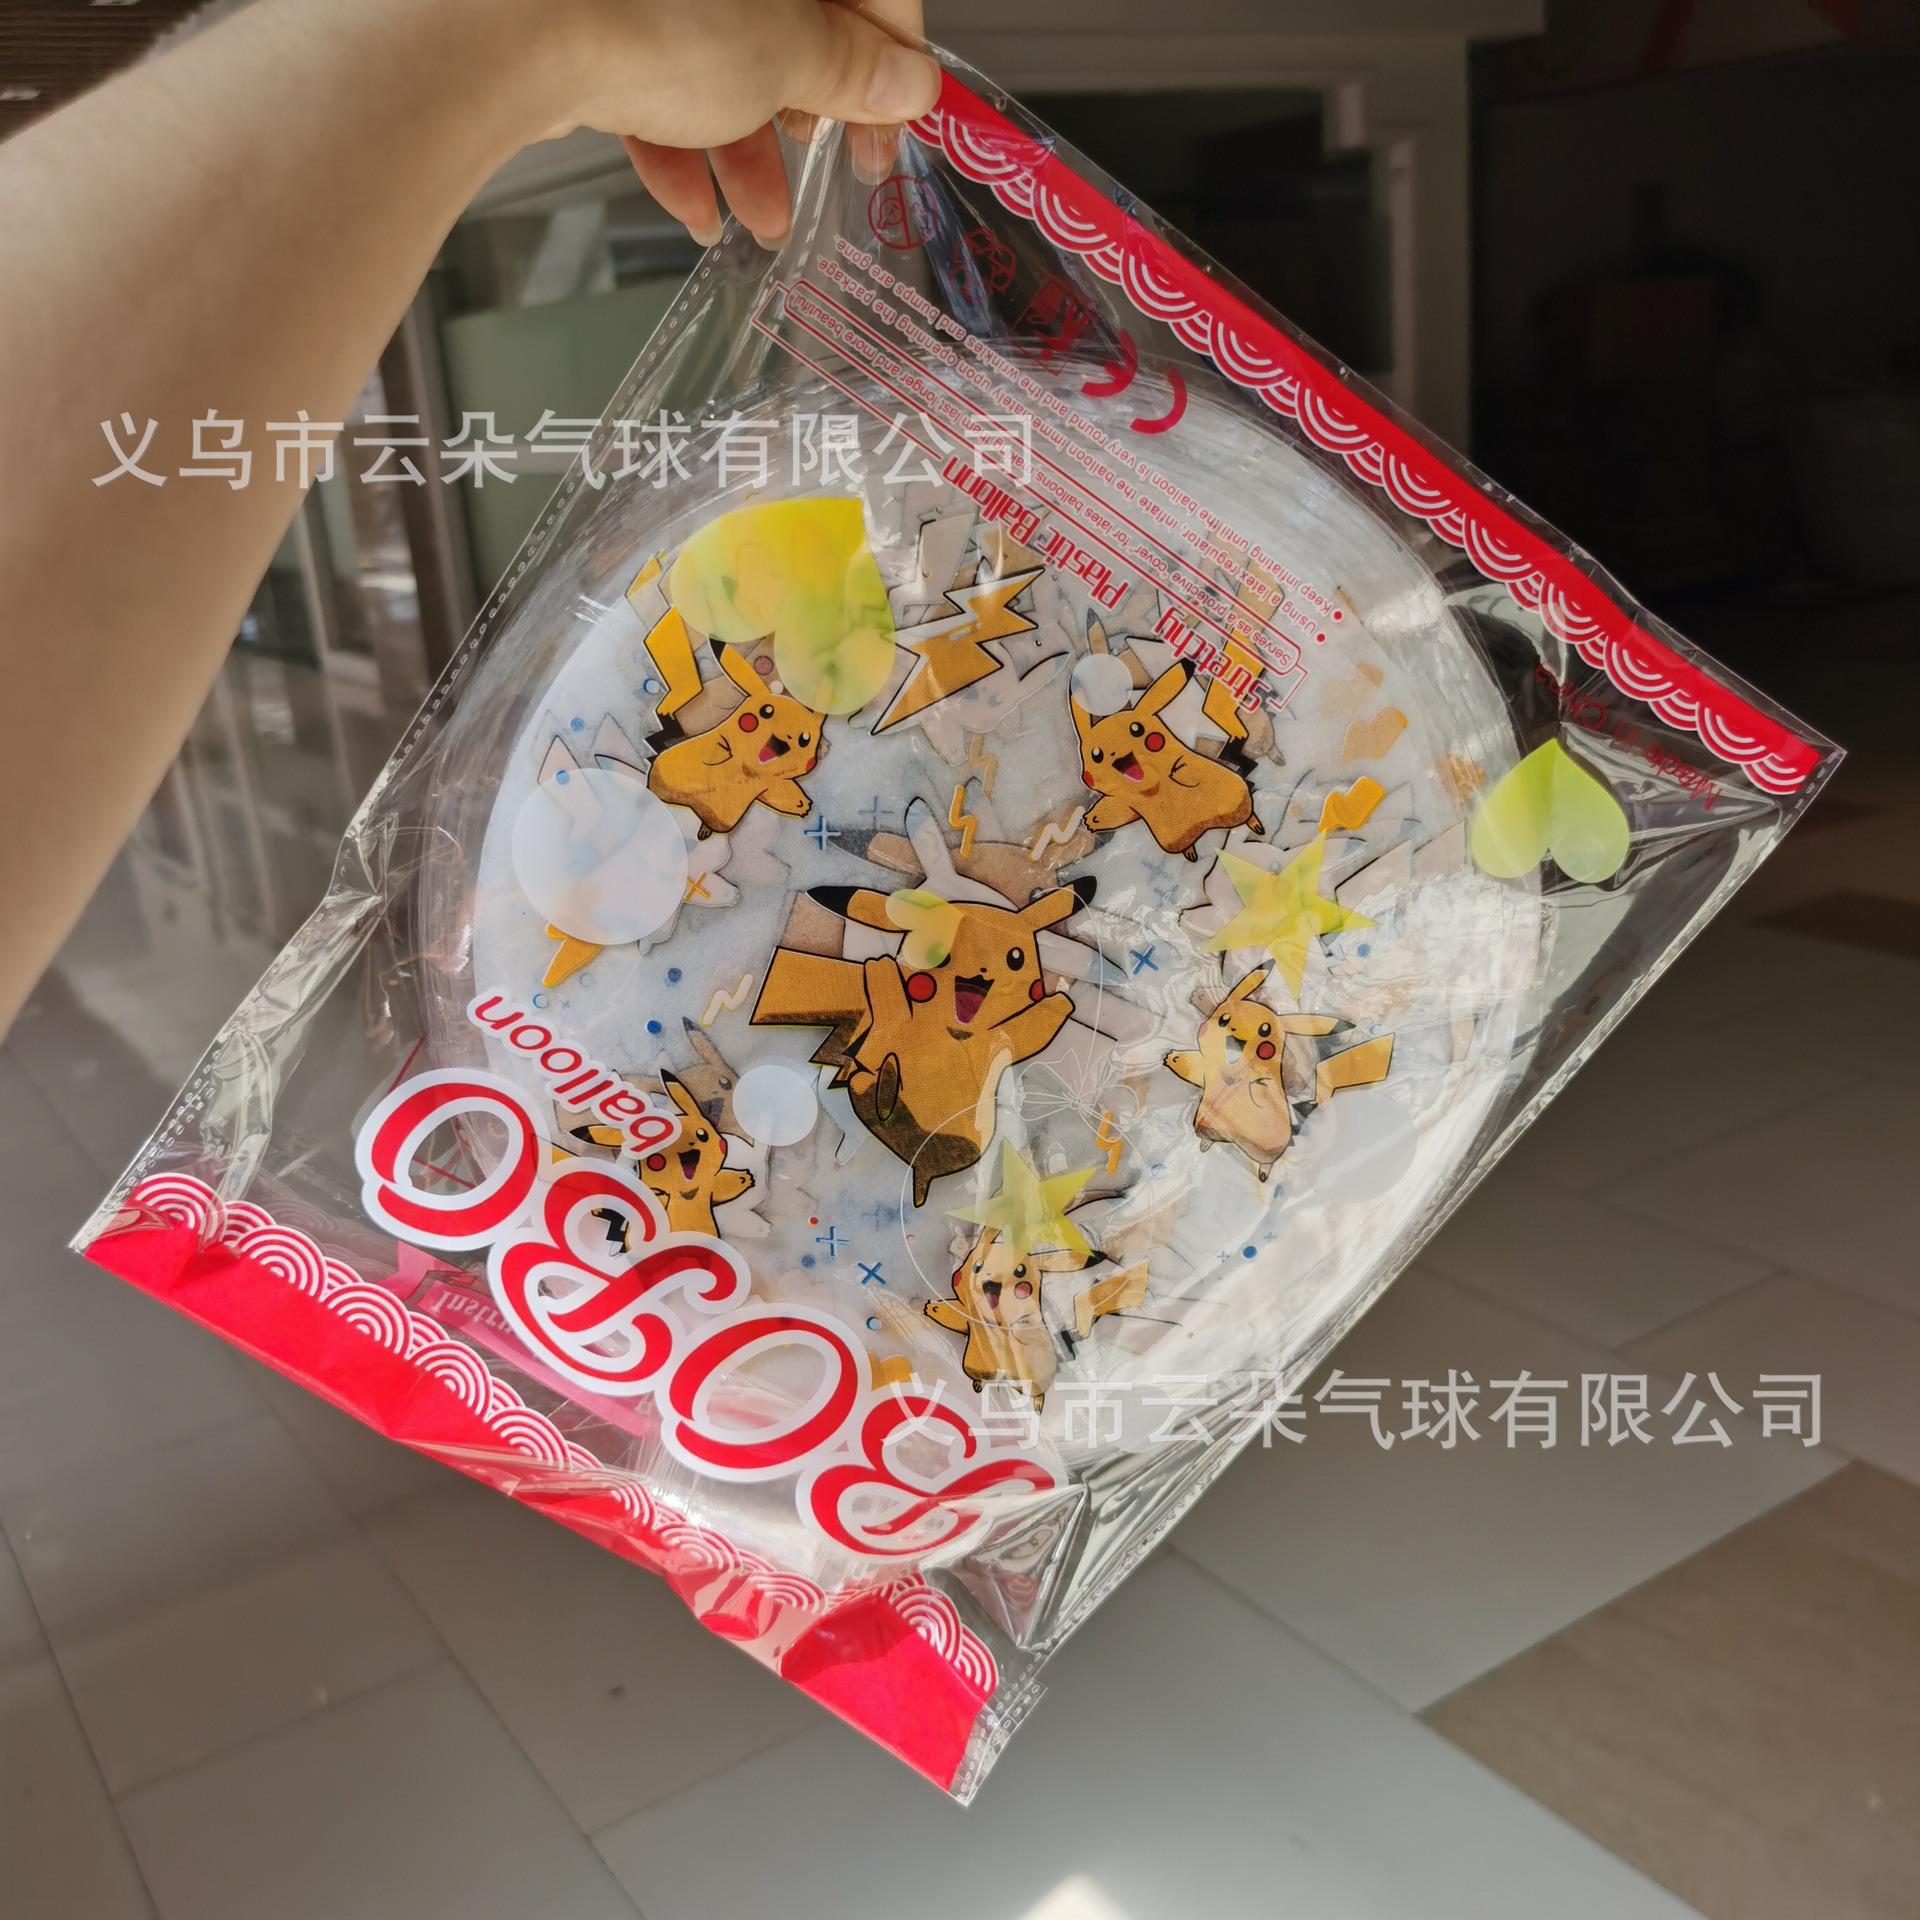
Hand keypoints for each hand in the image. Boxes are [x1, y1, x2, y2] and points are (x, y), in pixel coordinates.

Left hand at [541, 0, 938, 246]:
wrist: (508, 29)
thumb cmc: (651, 14)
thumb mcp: (784, 51)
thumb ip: (848, 68)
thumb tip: (907, 82)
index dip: (889, 56)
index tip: (891, 121)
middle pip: (784, 18)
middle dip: (804, 107)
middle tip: (825, 162)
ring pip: (713, 55)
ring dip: (744, 147)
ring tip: (762, 219)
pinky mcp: (590, 19)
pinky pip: (647, 75)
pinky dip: (675, 141)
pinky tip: (693, 205)